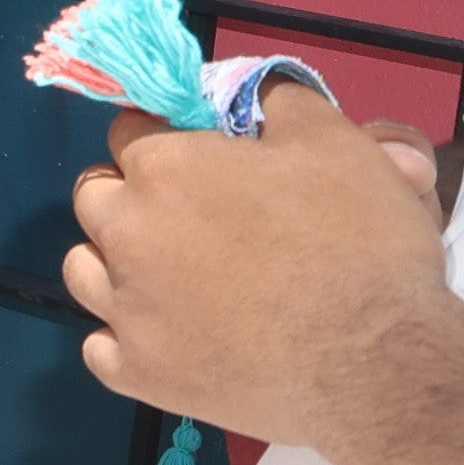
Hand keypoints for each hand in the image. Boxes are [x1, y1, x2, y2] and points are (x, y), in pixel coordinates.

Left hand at [65, 92, 459, 454]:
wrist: (380, 362)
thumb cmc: (360, 243)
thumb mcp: (335, 141)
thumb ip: (280, 101)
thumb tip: (254, 90)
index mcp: (165, 169)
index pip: (131, 131)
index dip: (165, 136)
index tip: (197, 154)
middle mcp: (127, 235)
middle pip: (96, 197)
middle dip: (131, 193)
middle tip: (186, 211)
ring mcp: (126, 311)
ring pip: (83, 270)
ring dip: (115, 261)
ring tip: (167, 270)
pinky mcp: (138, 374)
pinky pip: (99, 347)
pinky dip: (125, 336)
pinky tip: (164, 332)